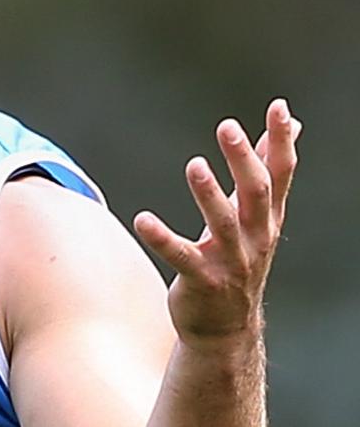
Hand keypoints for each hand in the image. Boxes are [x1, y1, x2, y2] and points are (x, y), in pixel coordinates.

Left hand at [133, 99, 300, 347]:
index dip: (281, 141)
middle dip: (243, 160)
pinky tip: (143, 219)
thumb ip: (269, 169)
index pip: (280, 173)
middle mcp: (255, 237)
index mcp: (267, 217)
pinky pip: (181, 256)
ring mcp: (230, 261)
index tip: (279, 107)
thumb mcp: (258, 216)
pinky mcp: (201, 280)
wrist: (226, 328)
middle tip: (228, 127)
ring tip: (195, 165)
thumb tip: (293, 125)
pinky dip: (162, 238)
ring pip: (222, 224)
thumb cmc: (239, 260)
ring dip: (209, 194)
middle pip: (255, 194)